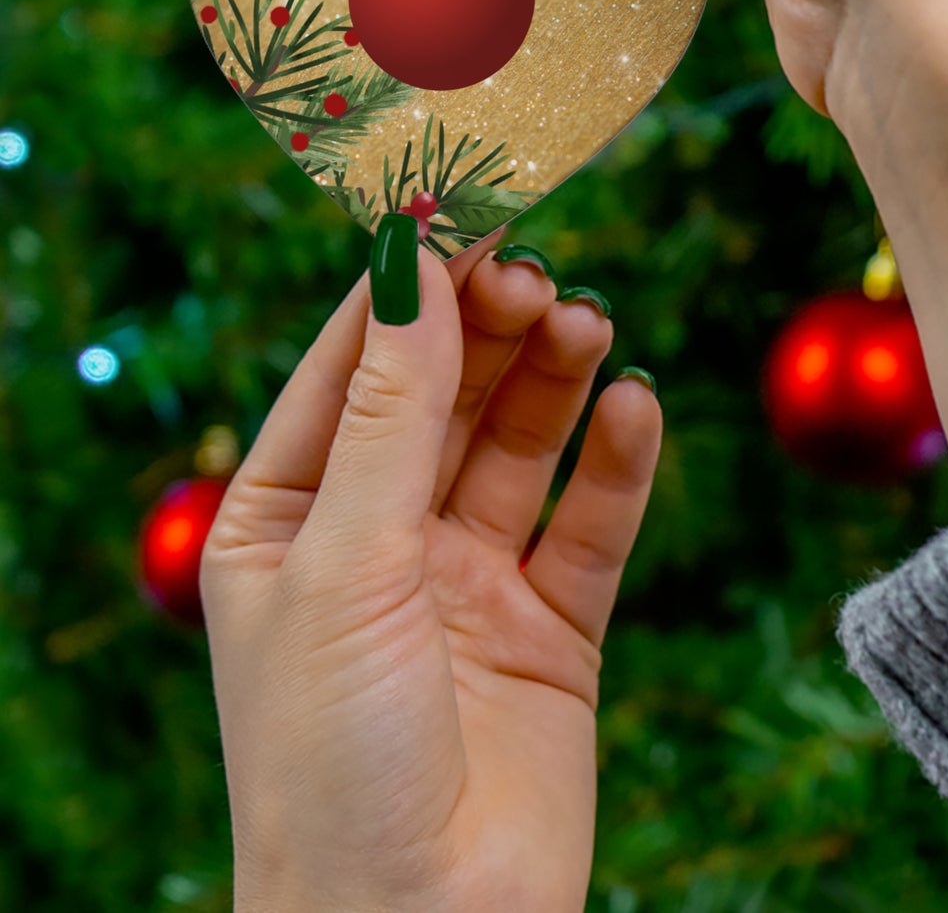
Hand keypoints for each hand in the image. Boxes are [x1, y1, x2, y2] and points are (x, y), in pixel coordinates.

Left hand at [201, 233, 660, 912]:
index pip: (351, 369)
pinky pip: (591, 524)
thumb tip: (411, 262)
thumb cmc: (332, 760)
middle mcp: (380, 541)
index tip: (465, 211)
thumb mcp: (346, 563)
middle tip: (538, 274)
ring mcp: (469, 582)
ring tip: (589, 325)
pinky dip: (617, 463)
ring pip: (521, 446)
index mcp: (289, 521)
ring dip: (555, 380)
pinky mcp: (552, 627)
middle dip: (490, 330)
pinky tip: (635, 409)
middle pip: (446, 396)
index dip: (407, 290)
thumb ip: (391, 412)